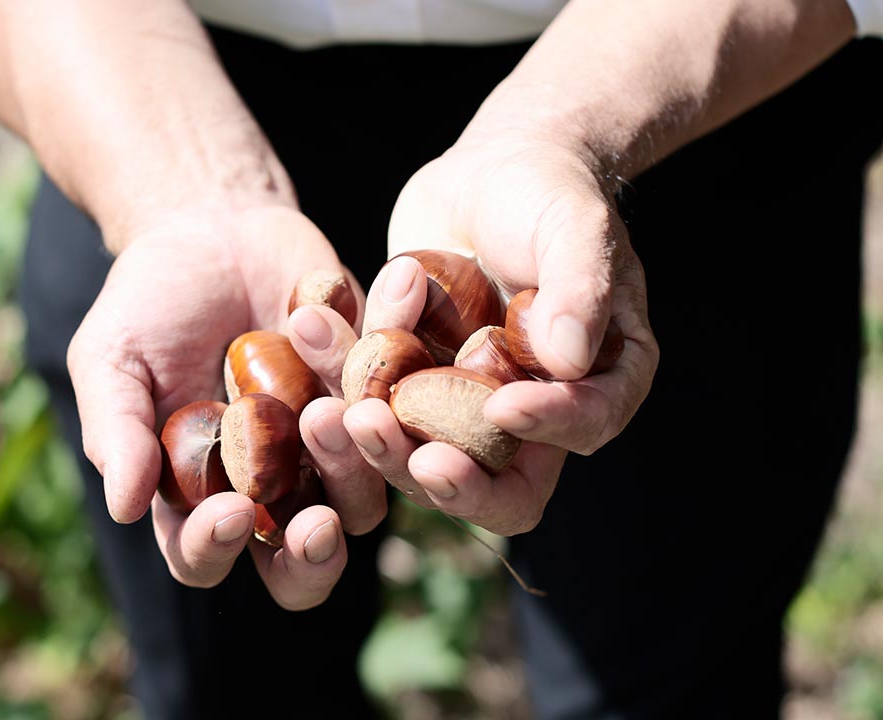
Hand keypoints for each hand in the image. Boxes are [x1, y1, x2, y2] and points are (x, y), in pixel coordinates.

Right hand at [67, 205, 385, 608]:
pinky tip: (383, 311)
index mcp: (200, 493)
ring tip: (326, 408)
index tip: (230, 511)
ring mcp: (330, 445)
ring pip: (366, 498)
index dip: (215, 549)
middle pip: (303, 562)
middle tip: (317, 524)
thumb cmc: (149, 303)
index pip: (204, 555)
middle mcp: (272, 485)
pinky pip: (401, 405)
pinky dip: (392, 362)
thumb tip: (123, 508)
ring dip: (354, 466)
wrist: (216, 231)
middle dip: (313, 557)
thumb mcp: (112, 358)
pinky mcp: (375, 395)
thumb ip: (116, 429)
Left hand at [344, 133, 659, 535]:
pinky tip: (309, 330)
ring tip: (341, 412)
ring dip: (381, 444)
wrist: (488, 171)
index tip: (505, 406)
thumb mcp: (574, 227)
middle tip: (414, 454)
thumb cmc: (549, 193)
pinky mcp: (408, 385)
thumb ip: (580, 289)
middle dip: (454, 480)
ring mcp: (464, 406)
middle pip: (500, 482)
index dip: (548, 428)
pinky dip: (338, 373)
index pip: (584, 426)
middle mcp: (533, 411)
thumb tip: (570, 361)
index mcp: (596, 382)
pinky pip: (373, 400)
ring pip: (422, 456)